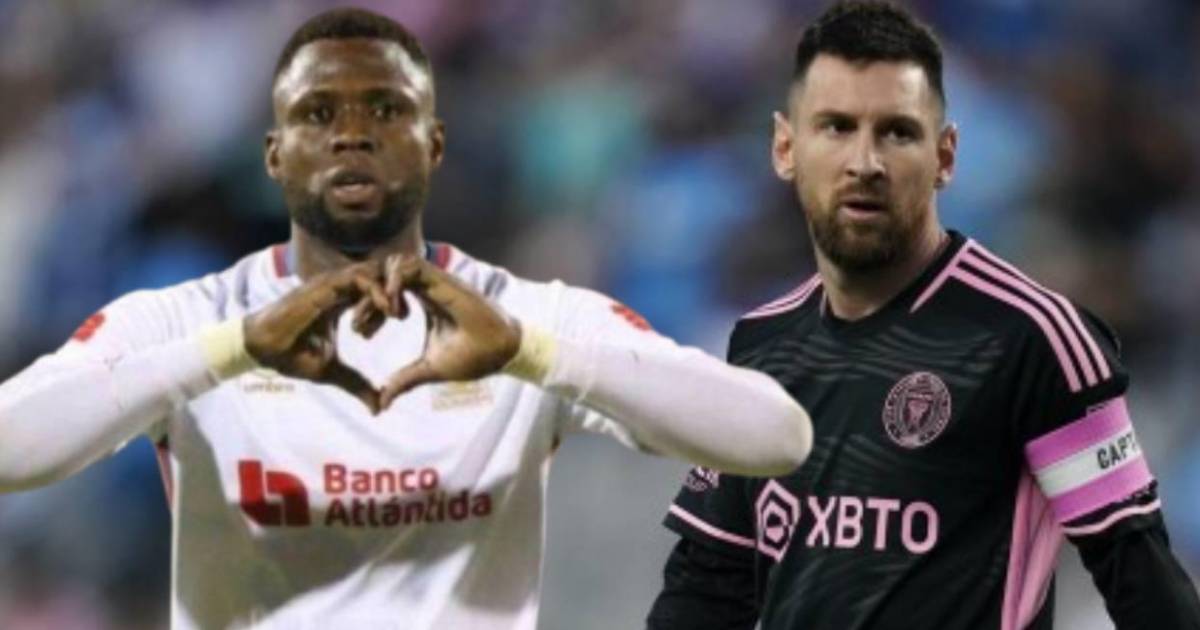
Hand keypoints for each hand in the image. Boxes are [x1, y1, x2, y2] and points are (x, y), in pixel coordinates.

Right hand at [243, 262, 390, 412]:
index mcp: (341, 301)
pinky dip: (377, 291)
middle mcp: (338, 288)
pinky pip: (359, 279)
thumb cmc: (291, 355)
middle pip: (377, 275)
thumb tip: (378, 408)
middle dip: (397, 290)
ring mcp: (331, 283)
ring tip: (401, 315)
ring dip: (390, 291)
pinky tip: (389, 311)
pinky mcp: (325, 285)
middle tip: (407, 315)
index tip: (404, 319)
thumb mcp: (331, 372)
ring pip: (372, 273)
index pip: (375, 289)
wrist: (261, 348)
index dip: (392, 299)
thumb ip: (356, 384)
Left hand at [378, 255, 521, 408]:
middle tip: (362, 327)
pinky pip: (410, 265)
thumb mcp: (429, 368)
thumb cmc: (473, 356)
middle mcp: (425, 286)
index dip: (368, 306)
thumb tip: (383, 403)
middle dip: (365, 295)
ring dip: (380, 288)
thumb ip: (404, 380)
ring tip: (382, 318)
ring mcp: (434, 280)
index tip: (365, 333)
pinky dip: (395, 284)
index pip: (384, 288)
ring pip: (393, 262)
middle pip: (382, 273)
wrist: (503, 352)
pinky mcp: (443, 280)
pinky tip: (395, 313)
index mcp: (421, 300)